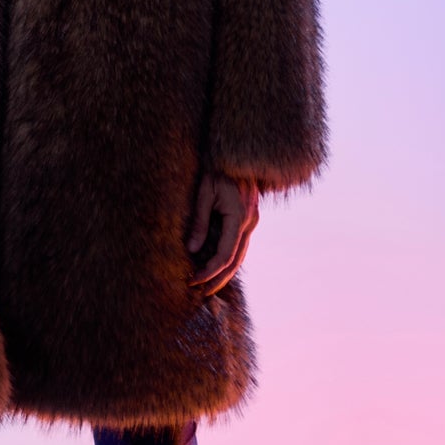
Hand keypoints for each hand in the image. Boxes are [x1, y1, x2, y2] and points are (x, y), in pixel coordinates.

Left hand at [186, 170, 259, 295]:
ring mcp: (252, 220)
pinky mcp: (249, 217)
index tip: (193, 279)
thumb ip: (200, 222)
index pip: (225, 255)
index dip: (209, 271)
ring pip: (240, 254)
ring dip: (225, 271)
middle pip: (236, 261)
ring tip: (208, 285)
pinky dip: (229, 258)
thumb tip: (192, 249)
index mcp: (239, 217)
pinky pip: (240, 244)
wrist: (238, 151)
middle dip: (218, 279)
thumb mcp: (203, 193)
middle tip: (201, 293)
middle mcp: (250, 222)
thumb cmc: (217, 169)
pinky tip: (216, 265)